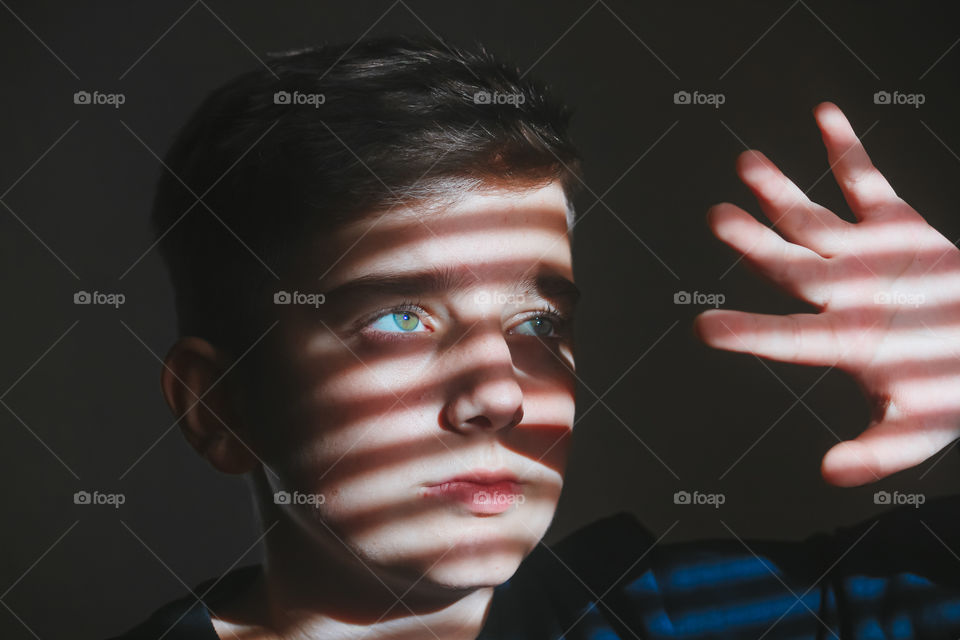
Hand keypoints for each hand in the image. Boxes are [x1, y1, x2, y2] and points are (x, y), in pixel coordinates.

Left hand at [694, 101, 959, 486]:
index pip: (786, 337)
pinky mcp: (894, 227)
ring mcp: (862, 257)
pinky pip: (866, 181)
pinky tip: (824, 114)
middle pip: (786, 264)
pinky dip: (848, 149)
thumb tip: (829, 476)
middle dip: (752, 242)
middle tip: (717, 217)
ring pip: (810, 219)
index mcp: (842, 342)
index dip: (747, 332)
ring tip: (745, 165)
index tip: (702, 329)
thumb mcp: (920, 430)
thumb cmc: (952, 393)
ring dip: (779, 191)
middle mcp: (840, 295)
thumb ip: (877, 452)